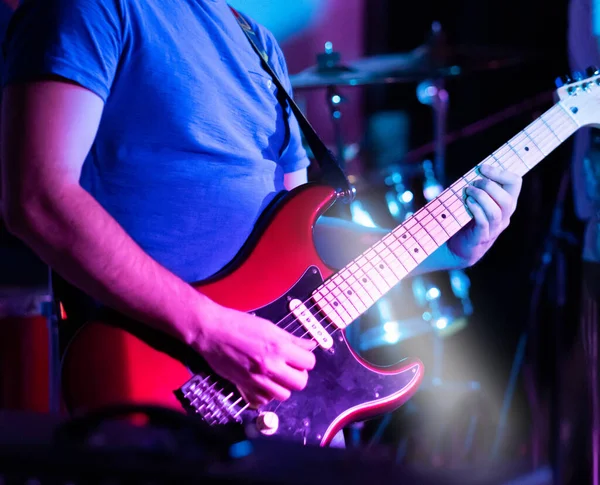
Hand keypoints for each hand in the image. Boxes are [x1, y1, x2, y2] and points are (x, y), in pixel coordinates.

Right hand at [194, 303, 315, 407]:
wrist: (211, 331)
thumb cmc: (239, 324)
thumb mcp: (270, 327)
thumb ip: (292, 339)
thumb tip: (310, 346)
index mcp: (279, 348)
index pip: (309, 363)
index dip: (306, 359)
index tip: (299, 356)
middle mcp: (270, 367)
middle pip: (300, 383)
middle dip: (298, 374)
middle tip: (290, 366)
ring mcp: (257, 380)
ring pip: (284, 395)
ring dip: (283, 386)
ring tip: (276, 375)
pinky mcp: (244, 387)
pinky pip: (263, 401)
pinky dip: (265, 394)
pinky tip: (262, 382)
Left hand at [447, 164, 521, 266]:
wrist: (460, 247)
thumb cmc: (468, 218)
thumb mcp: (478, 200)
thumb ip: (481, 186)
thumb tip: (477, 168)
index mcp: (507, 202)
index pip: (515, 182)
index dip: (500, 172)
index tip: (482, 167)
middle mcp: (505, 215)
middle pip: (507, 199)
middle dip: (489, 186)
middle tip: (473, 183)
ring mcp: (495, 228)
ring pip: (496, 211)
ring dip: (481, 197)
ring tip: (468, 191)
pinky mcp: (482, 237)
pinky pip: (484, 222)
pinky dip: (476, 210)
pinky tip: (467, 202)